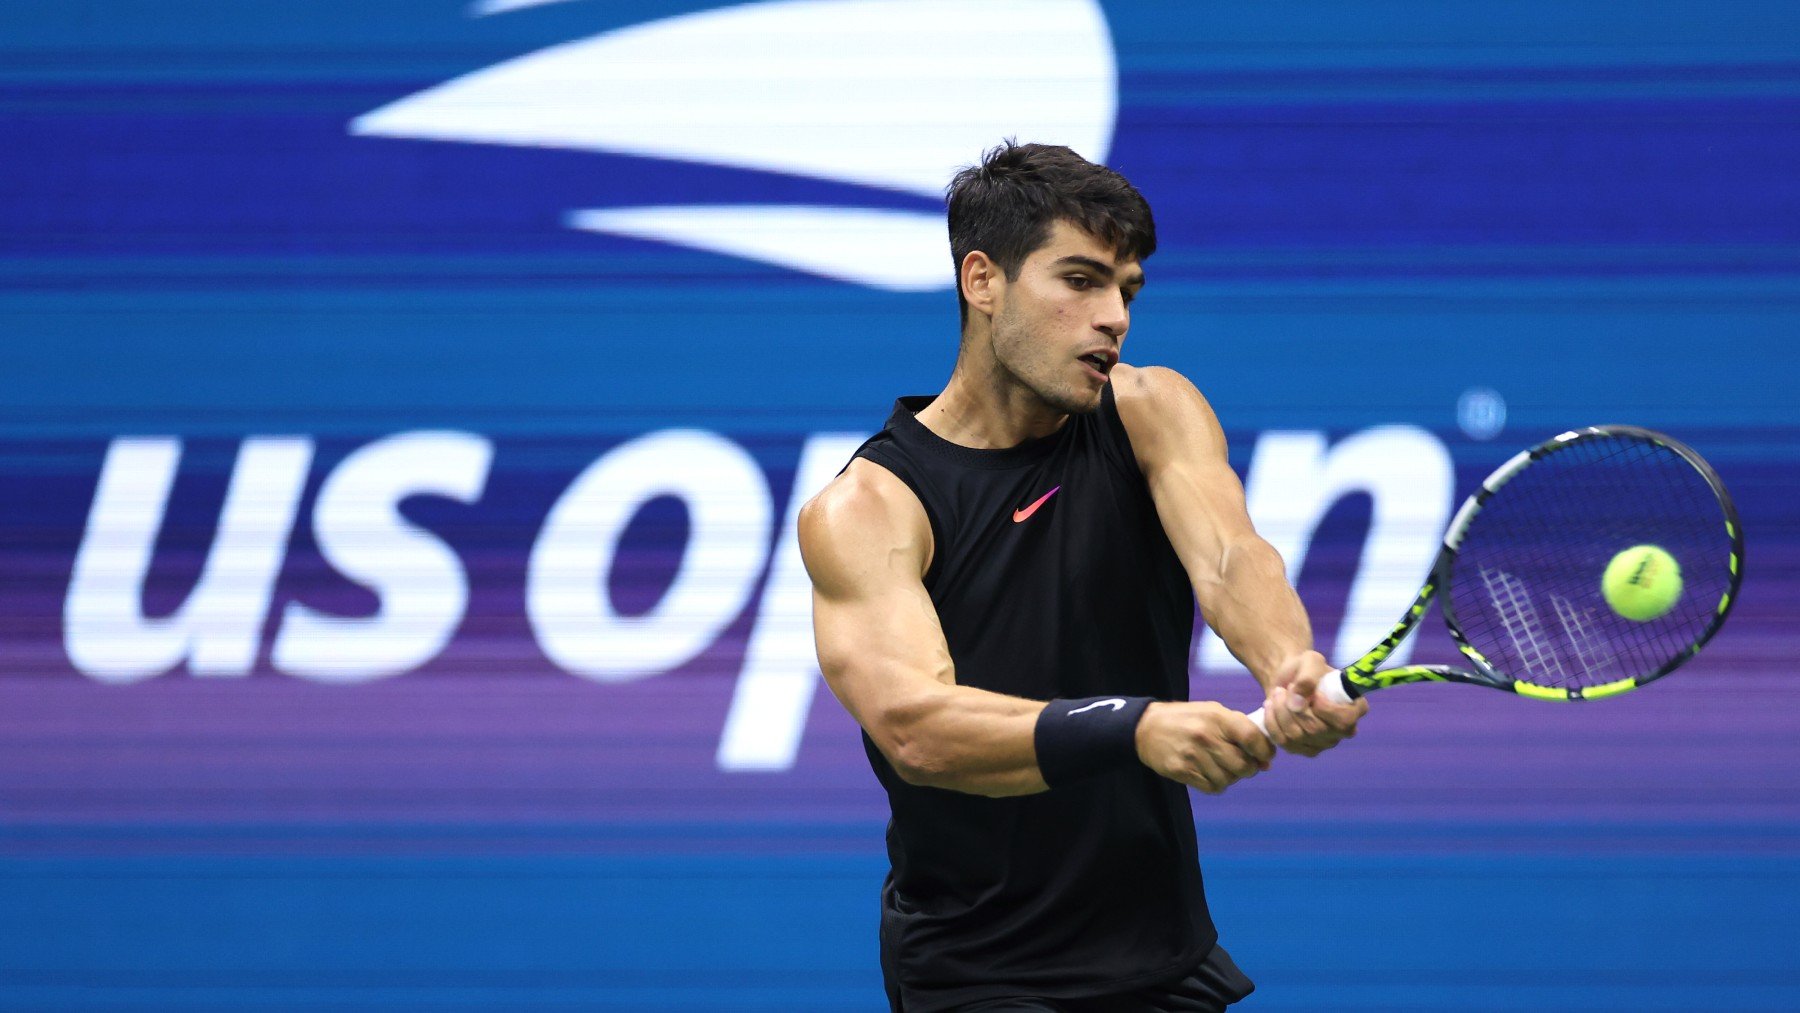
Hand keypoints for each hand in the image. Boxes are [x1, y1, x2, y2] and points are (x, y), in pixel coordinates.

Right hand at [1134, 701, 1273, 793]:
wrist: (1147, 727)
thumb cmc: (1187, 719)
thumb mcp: (1213, 713)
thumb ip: (1241, 731)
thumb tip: (1266, 761)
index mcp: (1217, 717)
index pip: (1252, 738)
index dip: (1265, 751)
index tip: (1265, 757)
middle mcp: (1206, 736)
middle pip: (1243, 765)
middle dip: (1249, 769)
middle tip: (1243, 765)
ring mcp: (1193, 755)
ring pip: (1228, 780)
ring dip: (1230, 777)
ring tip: (1222, 767)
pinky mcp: (1182, 770)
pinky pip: (1212, 787)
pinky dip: (1216, 784)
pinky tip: (1209, 773)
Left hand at [1263, 651, 1367, 756]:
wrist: (1289, 679)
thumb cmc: (1306, 669)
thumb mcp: (1310, 661)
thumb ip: (1307, 677)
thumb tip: (1297, 703)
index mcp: (1355, 709)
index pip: (1344, 720)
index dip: (1324, 709)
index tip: (1312, 693)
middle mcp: (1343, 731)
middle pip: (1315, 730)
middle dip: (1293, 707)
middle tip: (1285, 688)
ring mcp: (1323, 743)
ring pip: (1296, 737)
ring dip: (1280, 712)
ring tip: (1277, 693)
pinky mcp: (1303, 749)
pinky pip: (1283, 742)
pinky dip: (1271, 722)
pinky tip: (1270, 706)